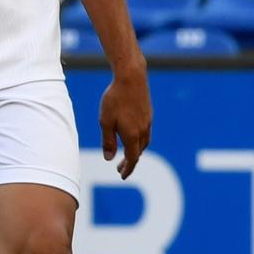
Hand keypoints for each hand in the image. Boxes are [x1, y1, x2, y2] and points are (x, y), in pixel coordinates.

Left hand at [98, 65, 151, 179]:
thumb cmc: (115, 99)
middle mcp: (143, 130)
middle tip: (120, 169)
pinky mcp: (148, 114)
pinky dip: (139, 141)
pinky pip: (145, 133)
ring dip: (136, 152)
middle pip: (138, 152)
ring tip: (127, 156)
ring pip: (143, 143)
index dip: (127, 168)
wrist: (131, 78)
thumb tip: (109, 158)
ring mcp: (148, 122)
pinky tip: (132, 137)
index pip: (132, 158)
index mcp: (132, 135)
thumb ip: (108, 141)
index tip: (122, 176)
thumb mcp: (105, 121)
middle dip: (130, 162)